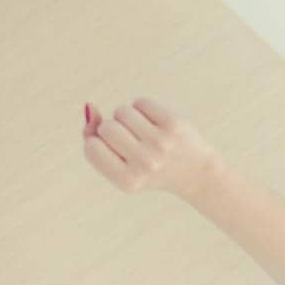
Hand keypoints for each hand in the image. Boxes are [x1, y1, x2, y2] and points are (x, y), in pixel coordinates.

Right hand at [81, 96, 218, 201]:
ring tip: (142, 132)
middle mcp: (145, 164)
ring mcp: (160, 144)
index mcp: (128, 181)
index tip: (113, 151)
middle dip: (113, 129)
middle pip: (106, 127)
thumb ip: (94, 138)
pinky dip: (143, 109)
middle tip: (132, 143)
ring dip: (127, 117)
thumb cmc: (148, 168)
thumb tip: (90, 106)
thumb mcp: (119, 165)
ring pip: (122, 111)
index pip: (91, 148)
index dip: (97, 143)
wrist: (194, 173)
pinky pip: (140, 102)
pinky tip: (154, 123)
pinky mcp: (174, 125)